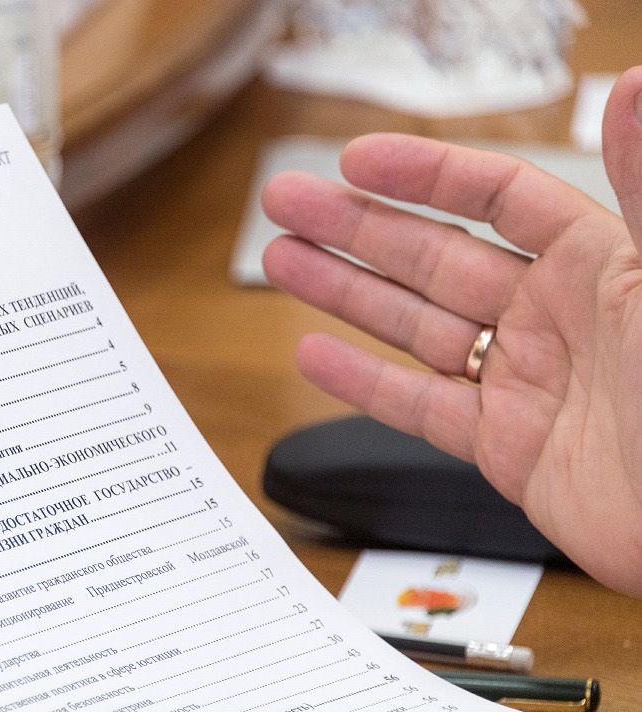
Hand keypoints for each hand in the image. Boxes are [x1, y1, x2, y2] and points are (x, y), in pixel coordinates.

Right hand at [261, 68, 641, 597]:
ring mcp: (524, 383)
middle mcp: (553, 318)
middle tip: (289, 201)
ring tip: (281, 259)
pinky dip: (362, 383)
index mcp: (597, 265)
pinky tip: (315, 355)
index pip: (495, 199)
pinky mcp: (506, 448)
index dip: (423, 175)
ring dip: (343, 290)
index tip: (358, 160)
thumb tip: (637, 88)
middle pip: (432, 256)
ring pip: (412, 324)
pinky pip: (419, 406)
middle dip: (354, 226)